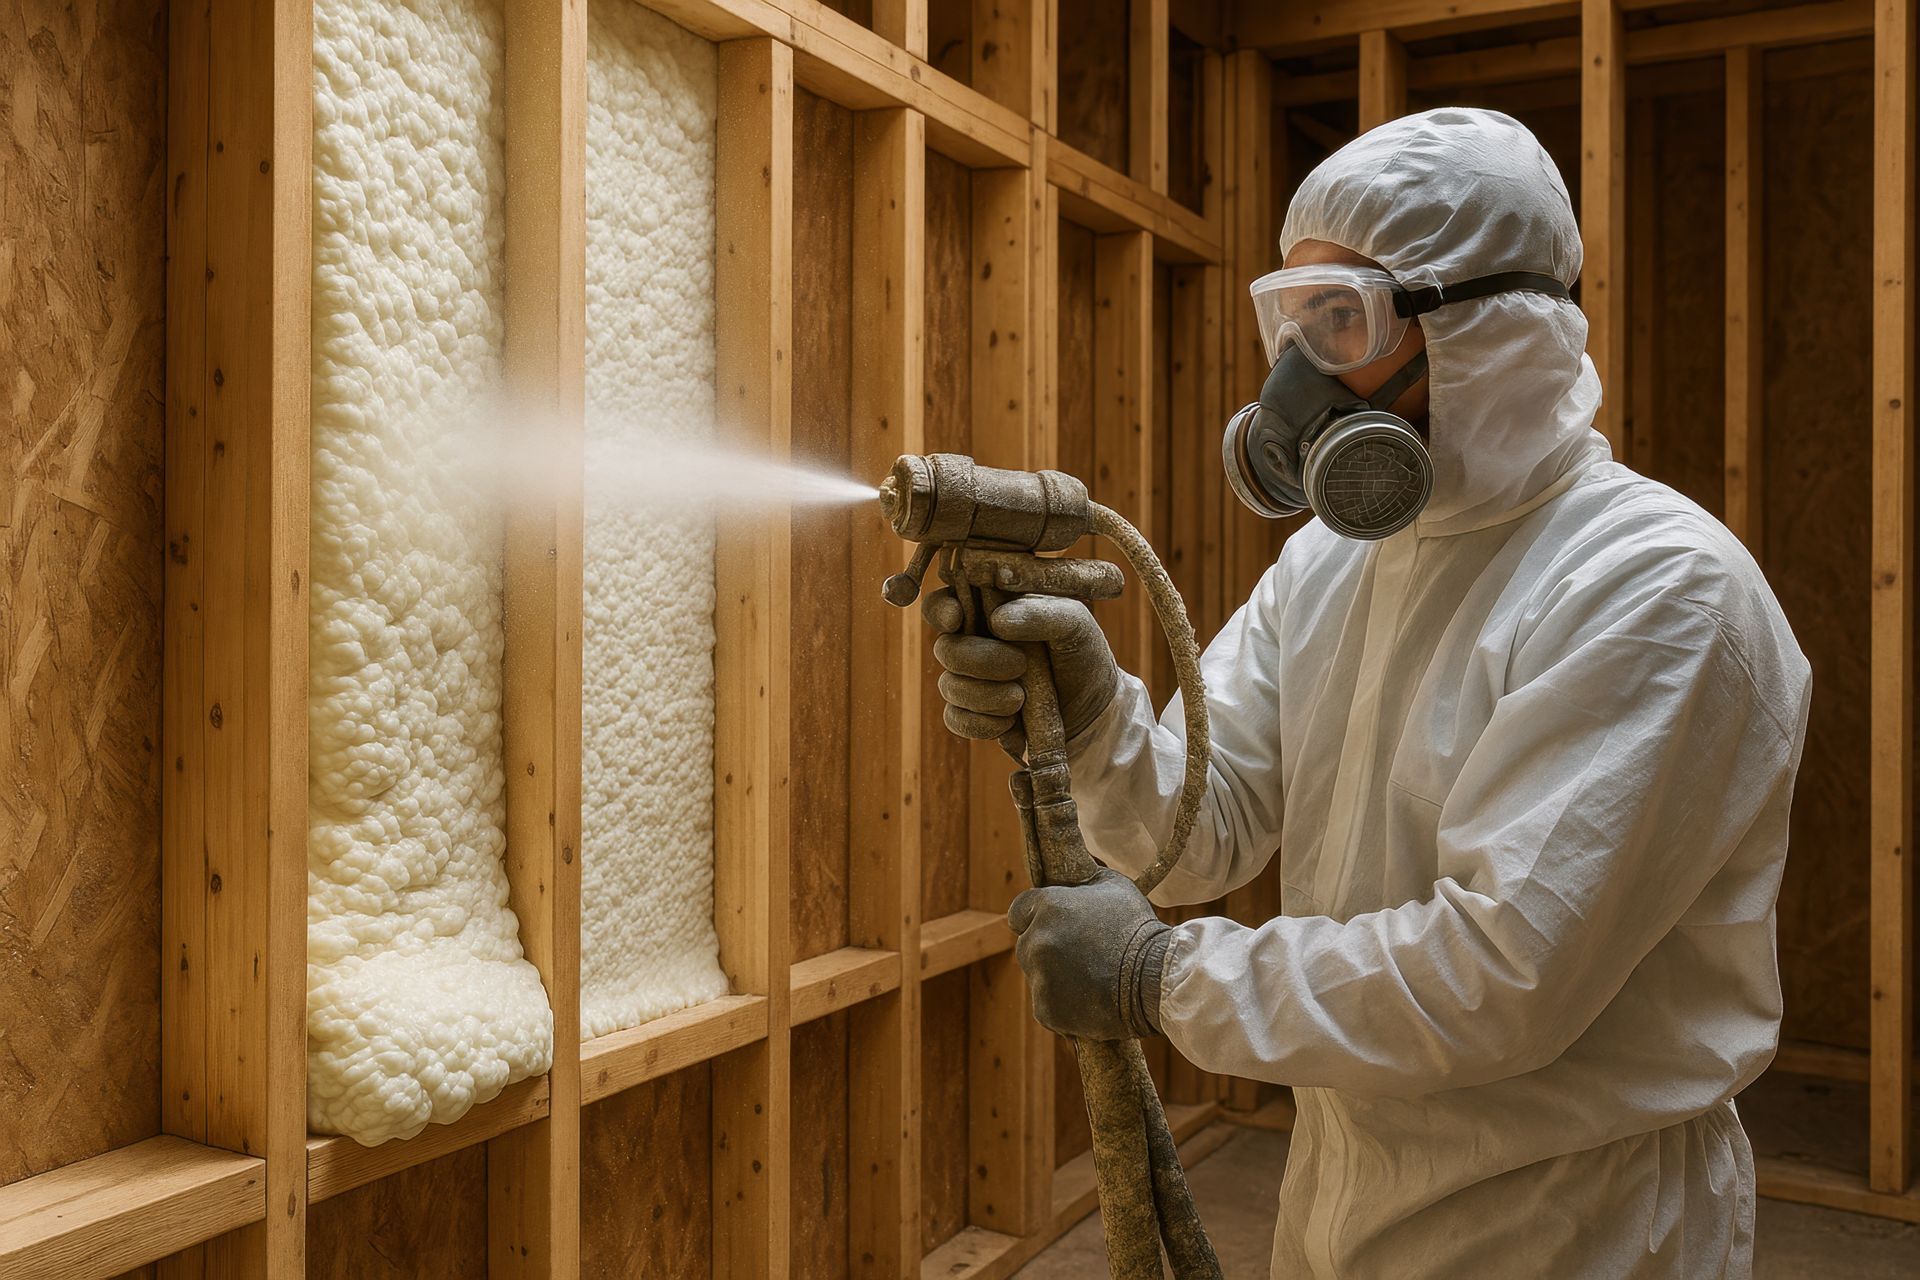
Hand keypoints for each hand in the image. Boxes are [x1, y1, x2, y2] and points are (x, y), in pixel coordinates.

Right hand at [921, 590, 1119, 742]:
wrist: (1092, 710)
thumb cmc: (1080, 654)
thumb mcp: (1074, 625)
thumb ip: (1042, 613)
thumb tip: (998, 621)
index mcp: (989, 609)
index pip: (945, 602)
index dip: (941, 609)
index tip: (957, 618)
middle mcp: (972, 642)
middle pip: (945, 648)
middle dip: (979, 660)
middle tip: (1019, 665)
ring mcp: (969, 680)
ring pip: (949, 686)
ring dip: (985, 695)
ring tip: (1020, 699)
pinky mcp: (972, 714)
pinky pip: (955, 719)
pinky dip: (981, 723)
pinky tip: (1010, 722)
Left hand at [1007, 869, 1171, 1040]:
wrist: (1156, 980)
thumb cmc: (1138, 929)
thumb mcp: (1113, 887)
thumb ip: (1081, 881)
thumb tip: (1068, 876)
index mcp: (1048, 907)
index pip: (1018, 911)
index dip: (1034, 918)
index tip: (1050, 926)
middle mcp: (1036, 941)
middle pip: (1027, 945)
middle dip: (1047, 949)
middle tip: (1081, 955)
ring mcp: (1039, 978)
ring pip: (1037, 977)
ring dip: (1055, 978)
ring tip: (1091, 979)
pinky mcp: (1045, 1010)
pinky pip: (1047, 1005)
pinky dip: (1062, 1005)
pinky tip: (1089, 999)